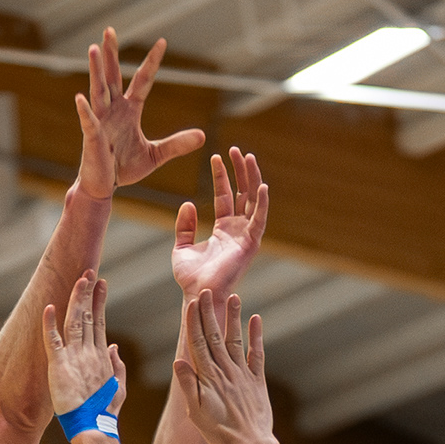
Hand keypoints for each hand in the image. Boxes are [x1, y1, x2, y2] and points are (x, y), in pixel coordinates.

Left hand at [41, 270, 123, 430]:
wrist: (94, 426)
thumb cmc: (105, 411)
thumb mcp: (118, 386)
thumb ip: (117, 365)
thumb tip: (115, 347)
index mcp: (102, 356)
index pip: (100, 322)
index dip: (99, 302)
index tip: (101, 284)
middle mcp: (90, 352)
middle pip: (89, 316)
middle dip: (88, 293)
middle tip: (89, 273)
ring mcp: (75, 358)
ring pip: (75, 322)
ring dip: (76, 300)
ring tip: (79, 281)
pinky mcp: (59, 366)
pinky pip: (52, 341)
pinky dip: (49, 324)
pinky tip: (48, 308)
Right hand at [75, 28, 203, 199]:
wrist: (104, 186)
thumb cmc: (124, 168)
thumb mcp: (155, 155)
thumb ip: (176, 144)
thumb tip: (202, 136)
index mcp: (129, 110)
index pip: (142, 80)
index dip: (152, 62)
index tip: (162, 41)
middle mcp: (113, 109)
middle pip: (113, 76)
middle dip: (111, 54)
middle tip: (109, 30)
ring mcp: (101, 120)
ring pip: (99, 90)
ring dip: (96, 70)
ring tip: (94, 48)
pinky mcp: (92, 137)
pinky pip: (89, 121)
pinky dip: (85, 110)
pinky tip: (80, 97)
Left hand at [167, 147, 265, 297]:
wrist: (197, 293)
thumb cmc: (190, 278)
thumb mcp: (181, 247)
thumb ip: (184, 226)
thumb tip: (188, 204)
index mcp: (223, 229)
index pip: (225, 196)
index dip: (222, 176)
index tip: (217, 156)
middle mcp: (237, 230)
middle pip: (242, 193)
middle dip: (240, 171)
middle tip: (236, 150)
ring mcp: (245, 236)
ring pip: (253, 201)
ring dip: (252, 179)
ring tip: (248, 157)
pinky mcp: (251, 244)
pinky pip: (260, 220)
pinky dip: (263, 203)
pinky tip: (262, 185)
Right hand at [175, 288, 278, 443]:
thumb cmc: (219, 431)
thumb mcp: (196, 411)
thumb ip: (188, 385)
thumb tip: (177, 361)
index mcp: (208, 377)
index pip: (197, 343)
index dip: (194, 322)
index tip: (192, 303)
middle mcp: (225, 370)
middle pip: (214, 336)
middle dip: (209, 312)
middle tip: (206, 291)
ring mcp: (243, 374)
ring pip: (236, 340)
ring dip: (233, 318)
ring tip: (233, 296)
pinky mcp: (258, 380)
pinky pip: (257, 354)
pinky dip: (257, 336)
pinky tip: (256, 319)